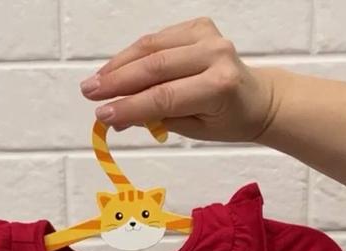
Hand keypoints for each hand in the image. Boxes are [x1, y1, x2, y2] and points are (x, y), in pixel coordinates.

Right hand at [79, 16, 282, 143]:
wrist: (256, 99)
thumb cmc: (225, 120)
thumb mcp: (193, 129)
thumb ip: (157, 119)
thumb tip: (116, 117)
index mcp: (218, 86)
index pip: (165, 96)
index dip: (130, 106)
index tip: (102, 116)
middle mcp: (215, 55)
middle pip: (156, 67)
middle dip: (117, 81)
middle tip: (89, 93)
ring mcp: (208, 36)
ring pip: (152, 48)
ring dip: (120, 65)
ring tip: (96, 82)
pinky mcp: (199, 26)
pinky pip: (158, 39)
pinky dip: (134, 54)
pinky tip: (115, 69)